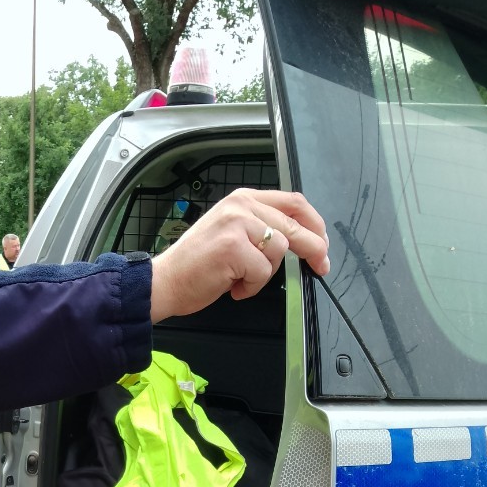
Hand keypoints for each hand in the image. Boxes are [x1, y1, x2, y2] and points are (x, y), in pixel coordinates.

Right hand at [149, 188, 329, 322]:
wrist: (164, 281)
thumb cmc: (194, 265)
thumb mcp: (231, 234)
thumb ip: (260, 229)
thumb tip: (297, 241)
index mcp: (242, 199)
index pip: (293, 202)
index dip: (314, 223)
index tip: (322, 242)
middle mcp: (241, 206)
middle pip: (295, 224)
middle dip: (314, 249)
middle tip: (321, 265)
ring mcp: (237, 225)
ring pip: (280, 250)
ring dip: (265, 274)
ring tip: (241, 280)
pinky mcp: (234, 247)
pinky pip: (262, 272)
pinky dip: (251, 287)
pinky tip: (232, 287)